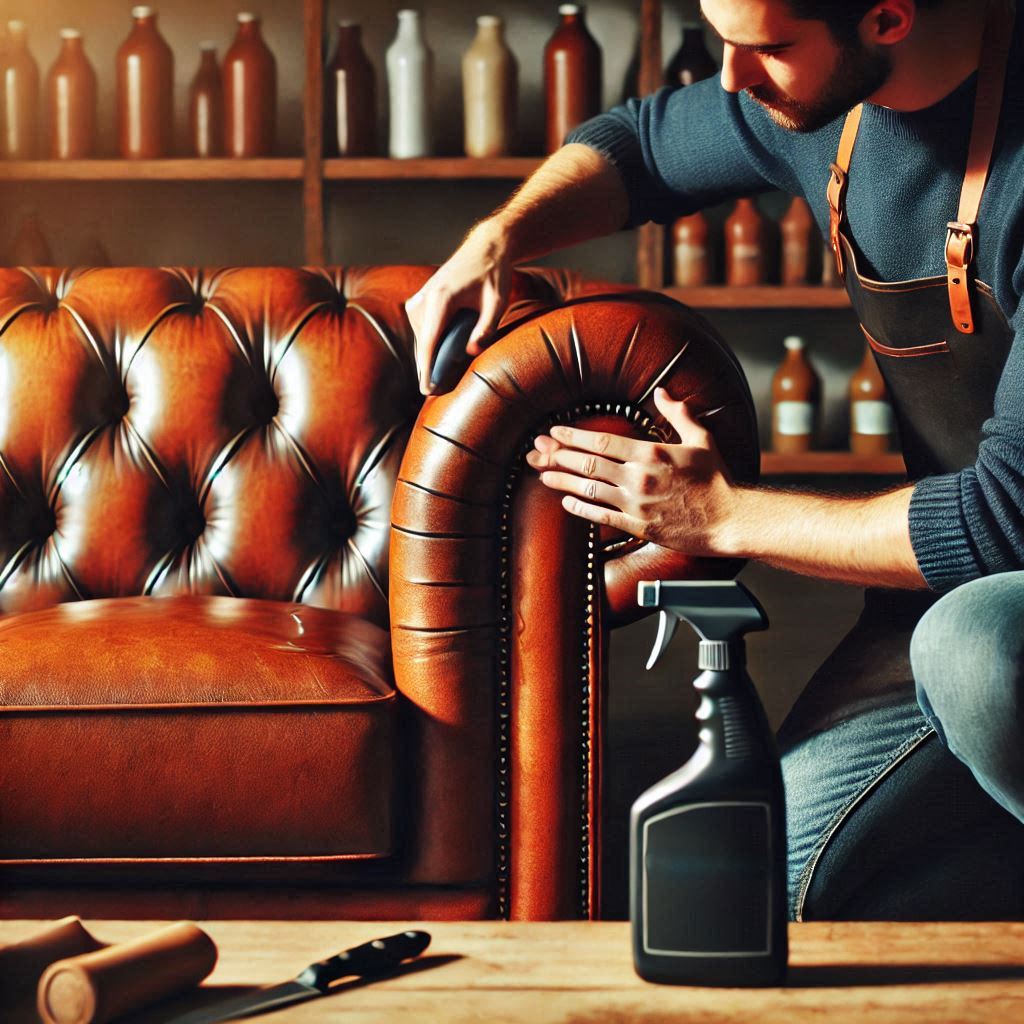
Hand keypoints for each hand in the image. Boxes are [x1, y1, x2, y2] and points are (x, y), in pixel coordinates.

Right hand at [405, 222, 512, 395]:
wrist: (487, 246)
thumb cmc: (494, 274)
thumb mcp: (498, 303)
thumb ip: (486, 329)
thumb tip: (470, 352)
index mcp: (442, 299)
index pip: (429, 341)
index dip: (427, 368)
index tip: (426, 389)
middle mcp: (426, 297)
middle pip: (423, 342)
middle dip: (428, 366)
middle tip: (437, 391)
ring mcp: (421, 296)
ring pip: (421, 336)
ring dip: (431, 353)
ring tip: (442, 371)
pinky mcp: (422, 297)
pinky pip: (422, 328)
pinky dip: (430, 341)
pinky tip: (442, 352)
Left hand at [524, 387, 738, 555]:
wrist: (730, 519)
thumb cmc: (717, 479)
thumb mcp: (701, 438)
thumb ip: (678, 414)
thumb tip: (663, 392)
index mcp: (651, 452)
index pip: (602, 441)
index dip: (573, 436)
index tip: (554, 432)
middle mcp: (639, 477)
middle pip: (588, 463)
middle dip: (559, 456)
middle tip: (539, 451)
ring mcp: (636, 503)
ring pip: (589, 490)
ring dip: (562, 482)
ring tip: (543, 475)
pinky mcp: (639, 526)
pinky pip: (601, 517)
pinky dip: (580, 509)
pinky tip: (566, 503)